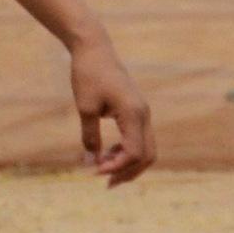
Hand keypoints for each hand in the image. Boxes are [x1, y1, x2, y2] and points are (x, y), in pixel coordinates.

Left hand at [71, 33, 154, 182]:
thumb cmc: (88, 75)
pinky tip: (107, 153)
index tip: (94, 170)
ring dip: (128, 163)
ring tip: (103, 169)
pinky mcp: (137, 111)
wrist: (94, 49)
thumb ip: (90, 137)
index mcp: (133, 113)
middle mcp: (143, 114)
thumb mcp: (85, 108)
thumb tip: (90, 163)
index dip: (117, 167)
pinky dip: (127, 151)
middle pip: (148, 156)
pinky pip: (140, 138)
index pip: (135, 152)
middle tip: (105, 182)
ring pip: (147, 149)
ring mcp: (143, 112)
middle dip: (128, 172)